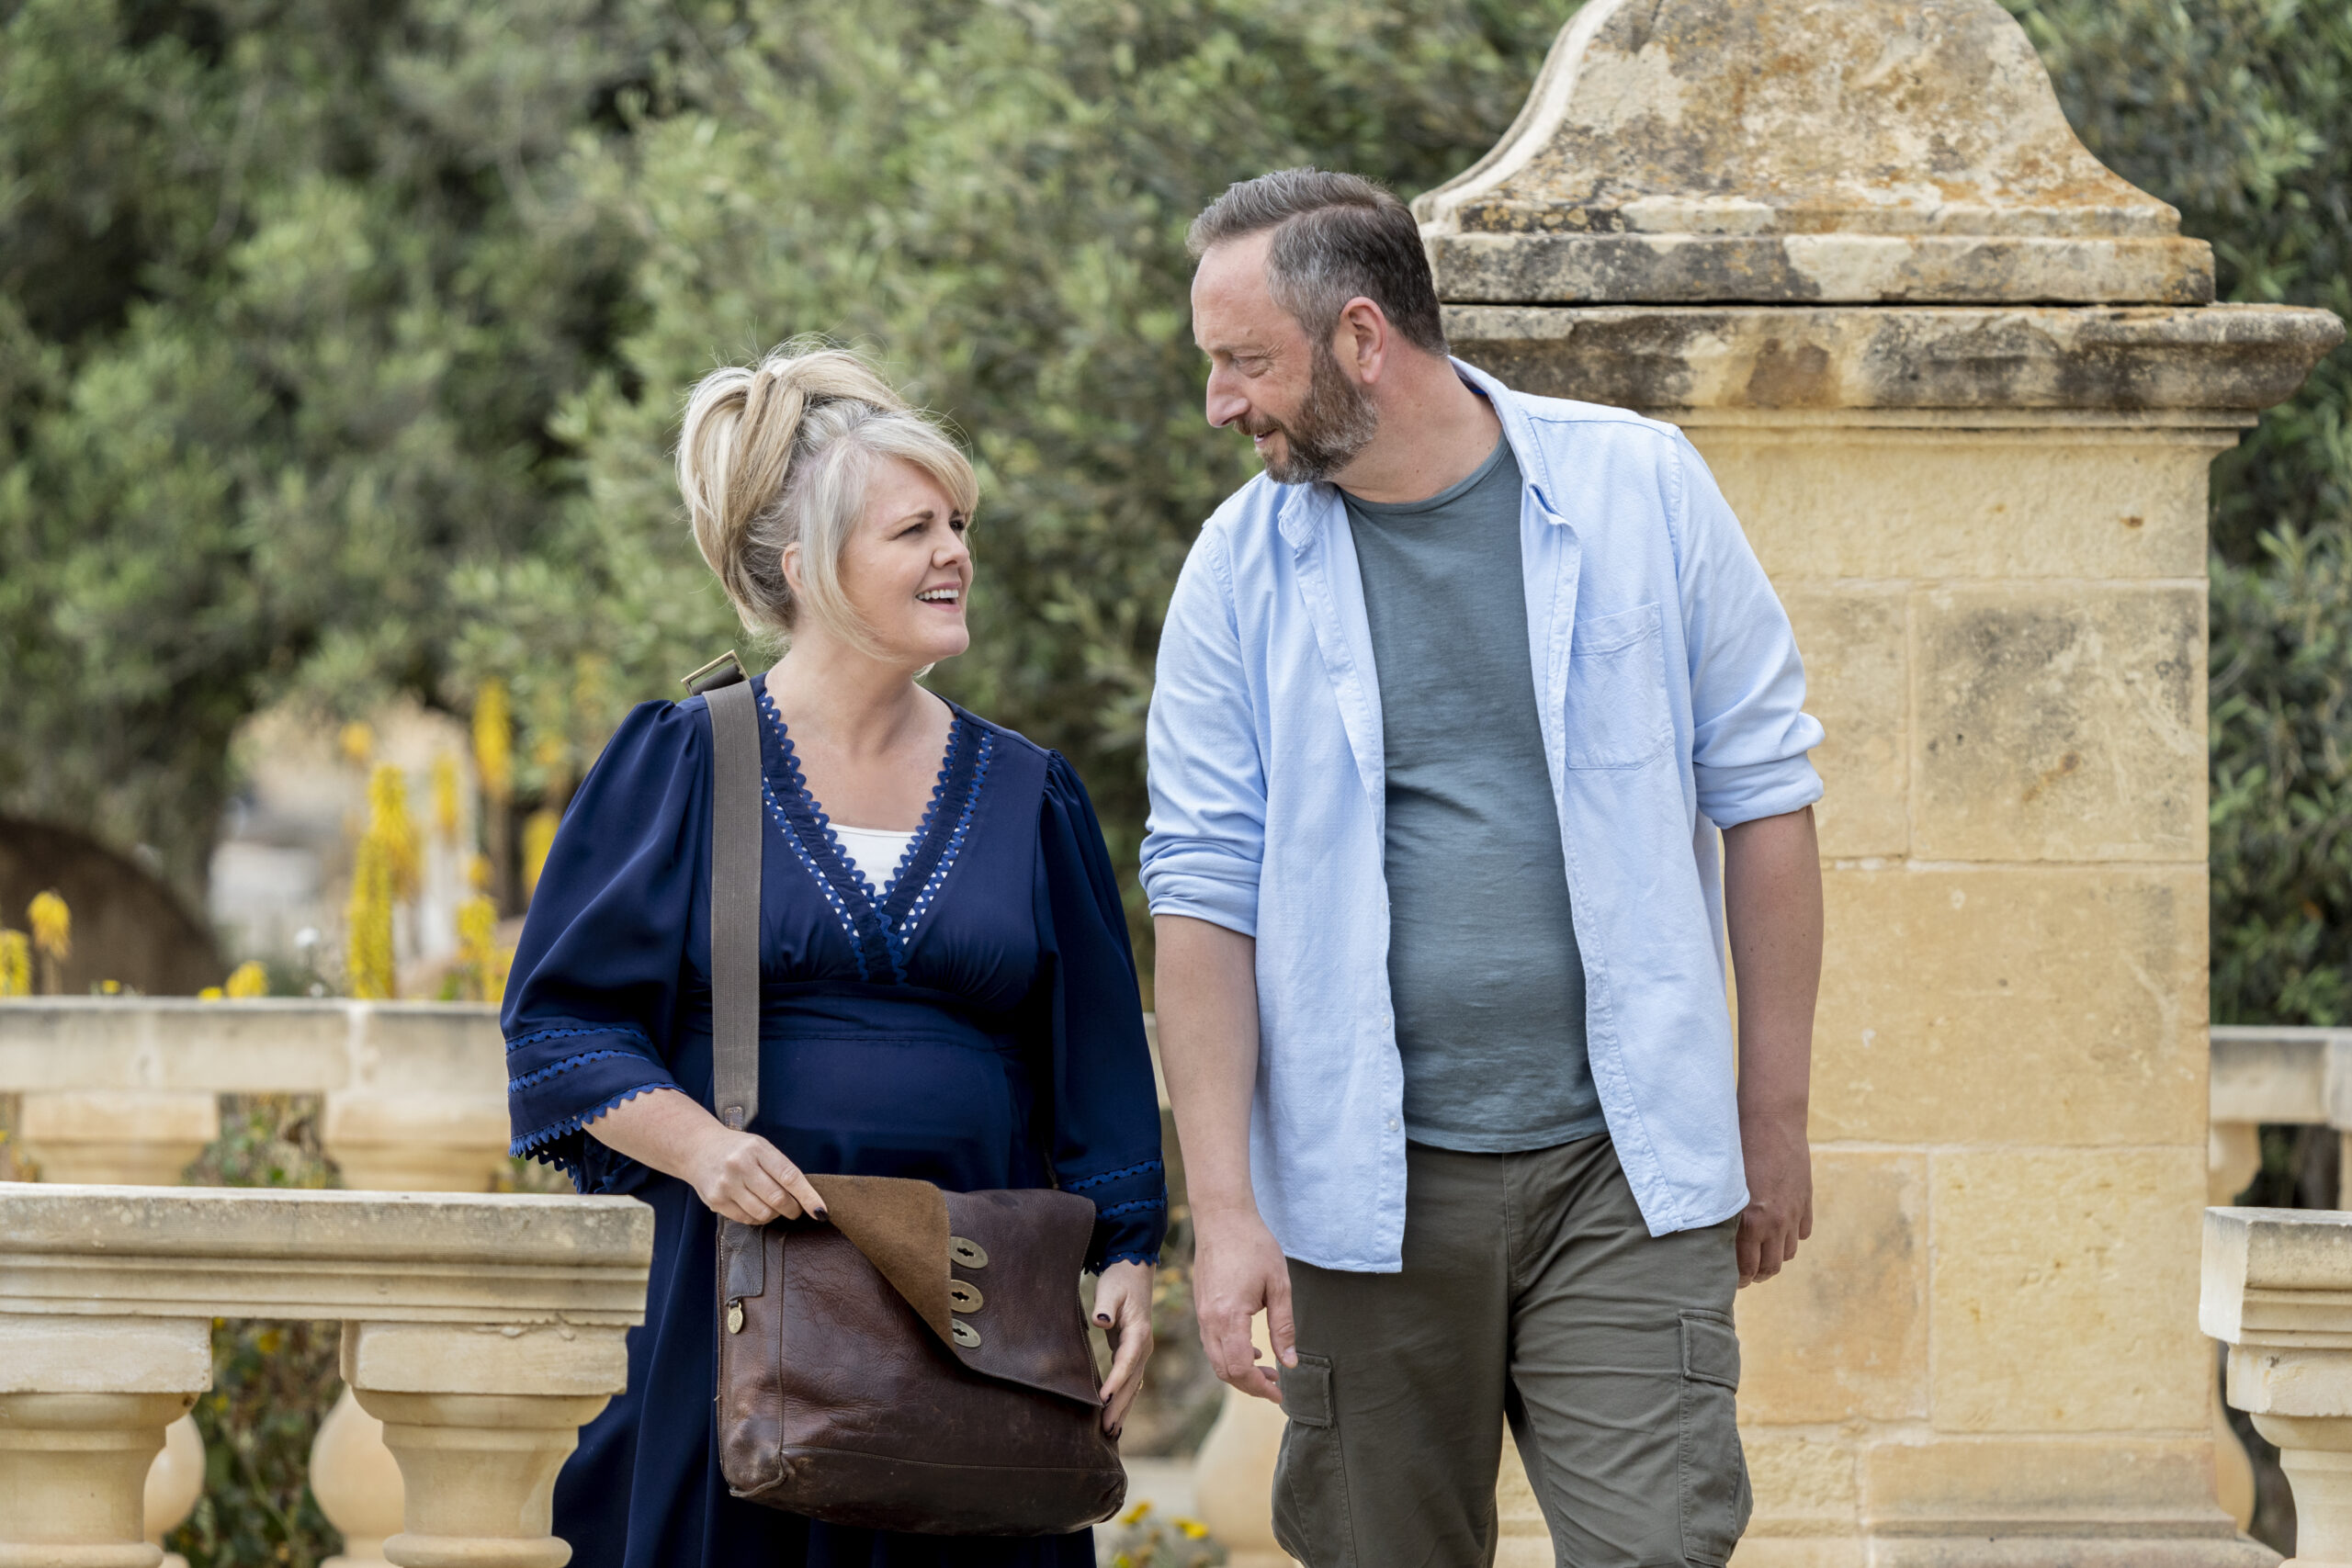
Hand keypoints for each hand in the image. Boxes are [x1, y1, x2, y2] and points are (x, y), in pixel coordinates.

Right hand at [687, 1125, 826, 1225]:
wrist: (699, 1149)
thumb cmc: (738, 1149)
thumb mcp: (761, 1148)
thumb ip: (781, 1169)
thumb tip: (807, 1198)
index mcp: (757, 1149)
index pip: (789, 1176)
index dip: (808, 1196)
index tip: (821, 1211)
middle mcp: (740, 1166)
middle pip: (778, 1199)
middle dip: (793, 1209)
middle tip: (795, 1208)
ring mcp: (726, 1185)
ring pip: (763, 1213)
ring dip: (775, 1215)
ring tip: (773, 1206)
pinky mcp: (716, 1201)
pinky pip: (747, 1220)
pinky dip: (758, 1218)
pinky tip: (756, 1208)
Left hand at [1092, 1260, 1155, 1435]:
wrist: (1134, 1269)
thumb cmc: (1119, 1279)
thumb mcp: (1110, 1289)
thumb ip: (1106, 1306)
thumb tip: (1102, 1322)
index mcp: (1138, 1331)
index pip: (1126, 1361)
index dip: (1115, 1381)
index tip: (1102, 1399)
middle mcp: (1143, 1345)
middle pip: (1132, 1380)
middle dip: (1120, 1405)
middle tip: (1106, 1428)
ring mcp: (1140, 1351)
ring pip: (1133, 1385)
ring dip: (1122, 1407)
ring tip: (1110, 1431)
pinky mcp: (1133, 1352)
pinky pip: (1130, 1380)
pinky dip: (1124, 1399)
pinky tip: (1116, 1415)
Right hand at [1192, 1205, 1294, 1402]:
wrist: (1222, 1218)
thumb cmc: (1254, 1246)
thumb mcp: (1279, 1285)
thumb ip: (1283, 1327)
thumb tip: (1290, 1363)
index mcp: (1229, 1317)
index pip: (1240, 1369)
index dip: (1260, 1387)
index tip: (1280, 1393)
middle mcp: (1209, 1321)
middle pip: (1225, 1371)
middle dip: (1251, 1386)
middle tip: (1277, 1386)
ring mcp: (1201, 1315)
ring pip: (1216, 1360)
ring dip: (1240, 1372)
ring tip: (1269, 1369)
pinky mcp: (1201, 1308)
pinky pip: (1212, 1344)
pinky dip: (1230, 1355)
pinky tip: (1253, 1349)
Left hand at [1737, 1108, 1811, 1285]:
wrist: (1772, 1122)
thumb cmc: (1737, 1149)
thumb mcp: (1724, 1187)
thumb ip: (1725, 1216)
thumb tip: (1713, 1242)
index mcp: (1751, 1222)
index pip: (1746, 1268)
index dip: (1737, 1279)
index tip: (1729, 1280)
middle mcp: (1776, 1222)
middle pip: (1770, 1267)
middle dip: (1756, 1275)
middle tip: (1744, 1274)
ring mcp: (1794, 1213)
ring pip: (1788, 1252)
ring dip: (1774, 1257)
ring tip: (1760, 1254)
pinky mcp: (1806, 1201)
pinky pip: (1803, 1232)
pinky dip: (1792, 1236)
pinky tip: (1778, 1231)